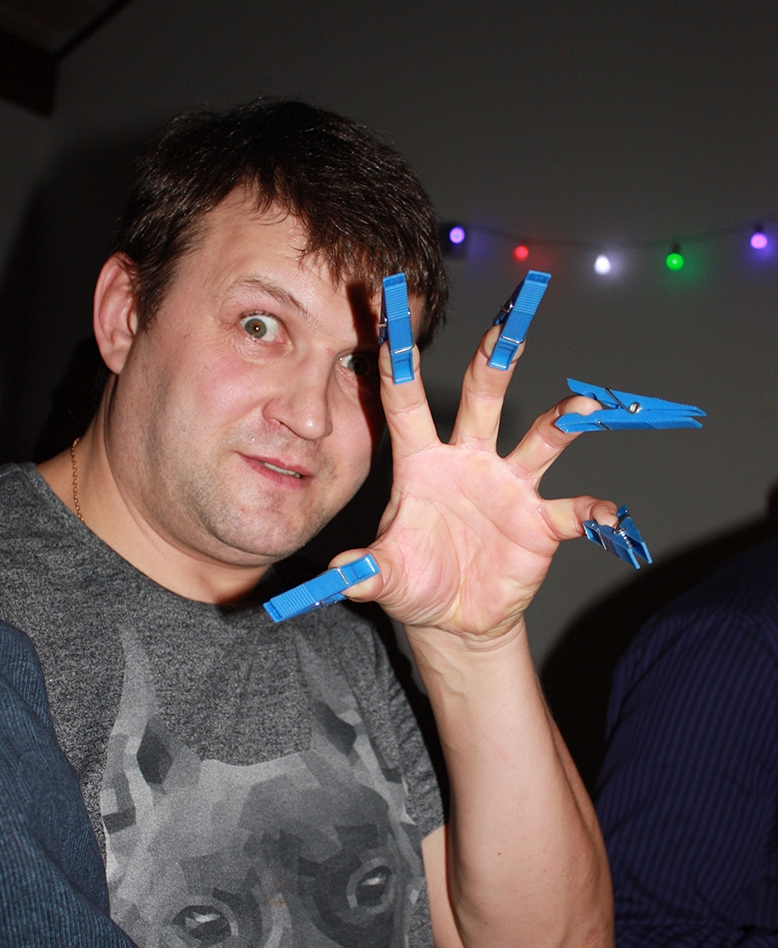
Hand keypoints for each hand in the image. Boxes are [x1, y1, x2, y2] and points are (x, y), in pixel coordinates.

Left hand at [341, 328, 616, 640]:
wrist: (454, 619)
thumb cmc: (415, 580)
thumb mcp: (385, 576)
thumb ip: (366, 571)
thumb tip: (341, 575)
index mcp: (422, 463)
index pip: (405, 407)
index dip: (398, 369)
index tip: (392, 328)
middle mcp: (469, 462)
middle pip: (481, 401)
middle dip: (494, 363)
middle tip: (509, 329)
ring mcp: (509, 487)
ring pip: (539, 441)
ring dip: (560, 424)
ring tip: (580, 406)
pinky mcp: (540, 523)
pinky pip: (571, 510)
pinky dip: (591, 512)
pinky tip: (606, 516)